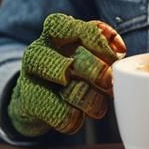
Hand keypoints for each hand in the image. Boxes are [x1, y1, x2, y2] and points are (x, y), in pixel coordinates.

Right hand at [8, 13, 125, 137]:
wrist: (36, 97)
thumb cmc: (70, 67)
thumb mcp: (86, 48)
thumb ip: (104, 42)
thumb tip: (119, 48)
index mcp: (56, 29)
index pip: (82, 29)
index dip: (102, 45)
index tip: (115, 58)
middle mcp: (39, 49)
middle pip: (76, 61)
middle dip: (99, 74)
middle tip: (109, 82)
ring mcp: (31, 76)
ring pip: (72, 91)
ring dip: (93, 101)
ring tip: (97, 104)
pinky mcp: (30, 103)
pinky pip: (63, 114)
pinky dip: (77, 119)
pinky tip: (77, 115)